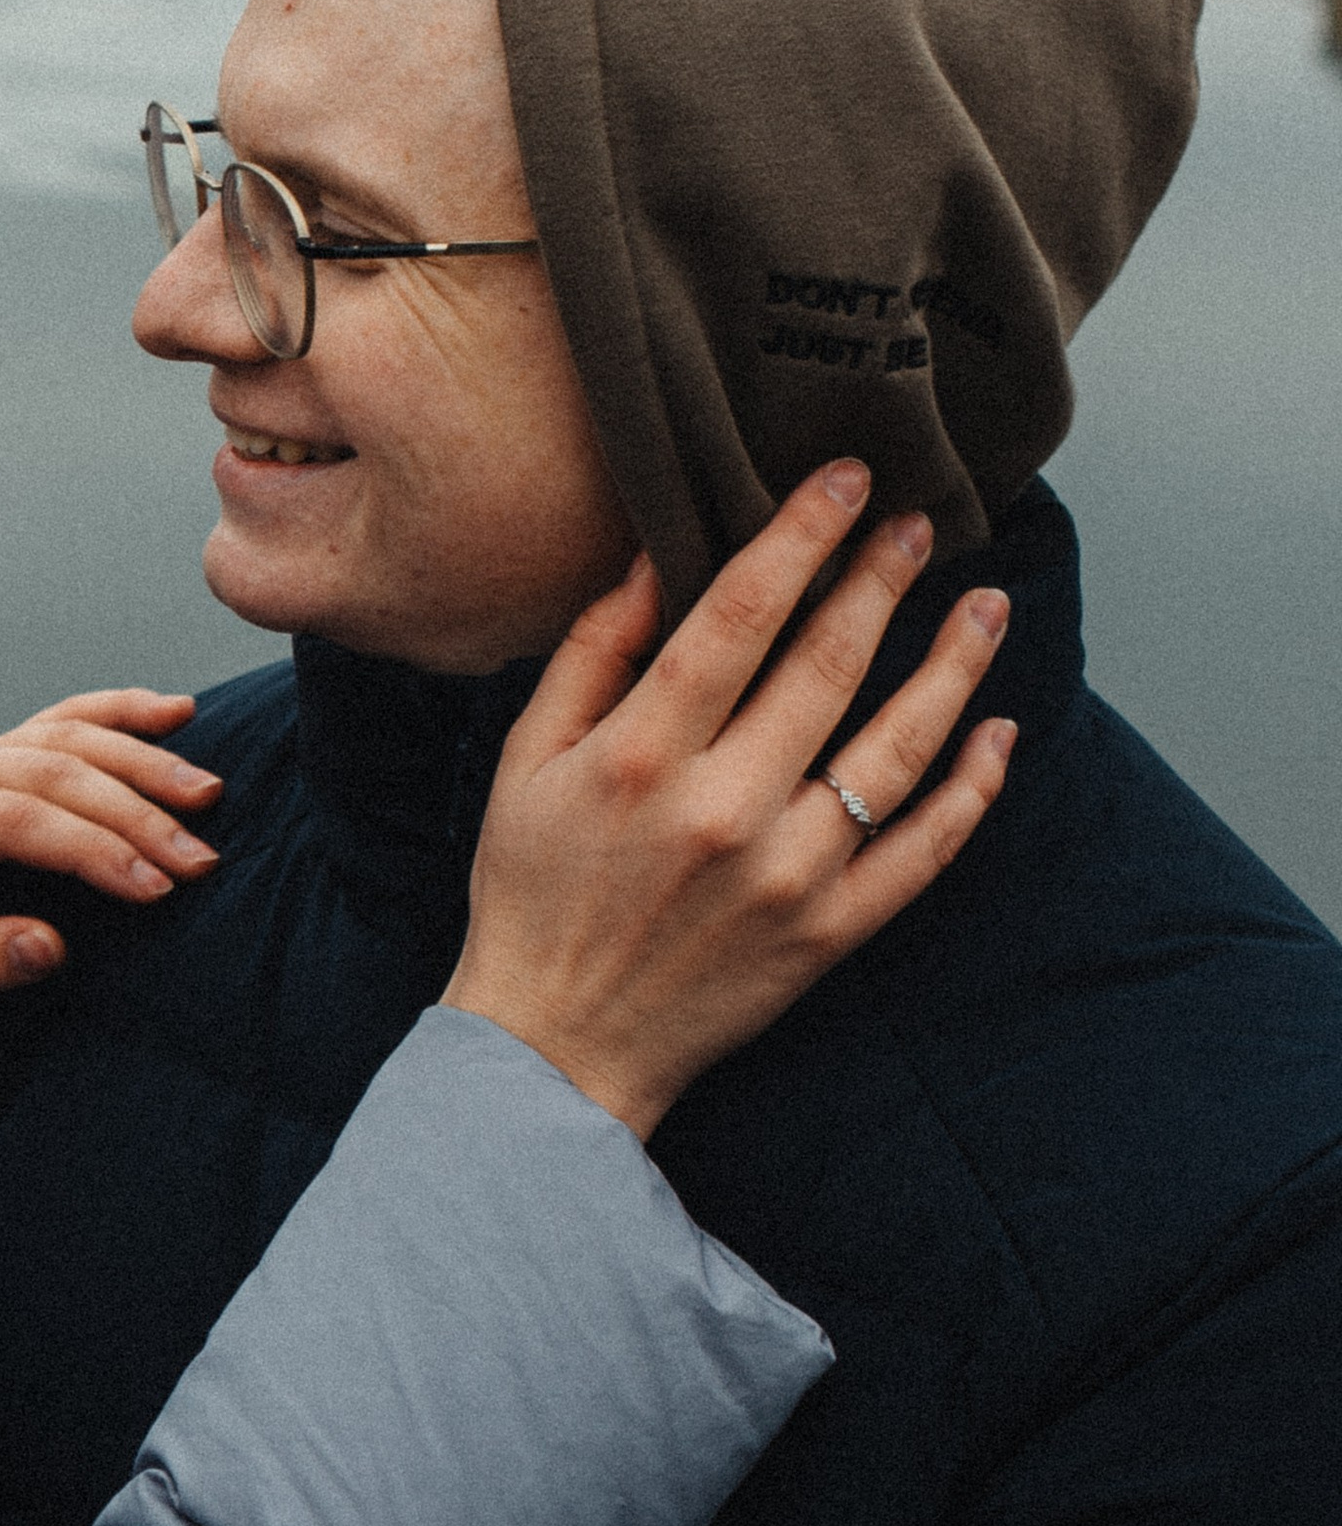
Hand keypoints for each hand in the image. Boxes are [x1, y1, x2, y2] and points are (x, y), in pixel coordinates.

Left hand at [0, 689, 224, 1094]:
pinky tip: (173, 712)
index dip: (95, 849)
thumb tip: (51, 946)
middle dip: (135, 814)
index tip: (160, 890)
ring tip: (208, 795)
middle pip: (50, 772)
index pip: (19, 819)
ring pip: (61, 739)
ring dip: (140, 763)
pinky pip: (54, 728)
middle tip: (203, 859)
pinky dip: (116, 717)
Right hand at [447, 461, 1014, 1139]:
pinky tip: (997, 733)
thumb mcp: (528, 760)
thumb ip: (593, 652)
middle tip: (919, 522)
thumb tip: (653, 553)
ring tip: (986, 607)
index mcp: (641, 757)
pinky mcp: (829, 934)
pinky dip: (971, 792)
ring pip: (896, 751)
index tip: (844, 479)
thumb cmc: (529, 888)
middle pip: (828, 666)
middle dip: (881, 579)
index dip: (800, 538)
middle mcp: (723, 810)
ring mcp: (788, 877)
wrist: (557, 1045)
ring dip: (952, 668)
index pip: (738, 618)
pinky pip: (923, 853)